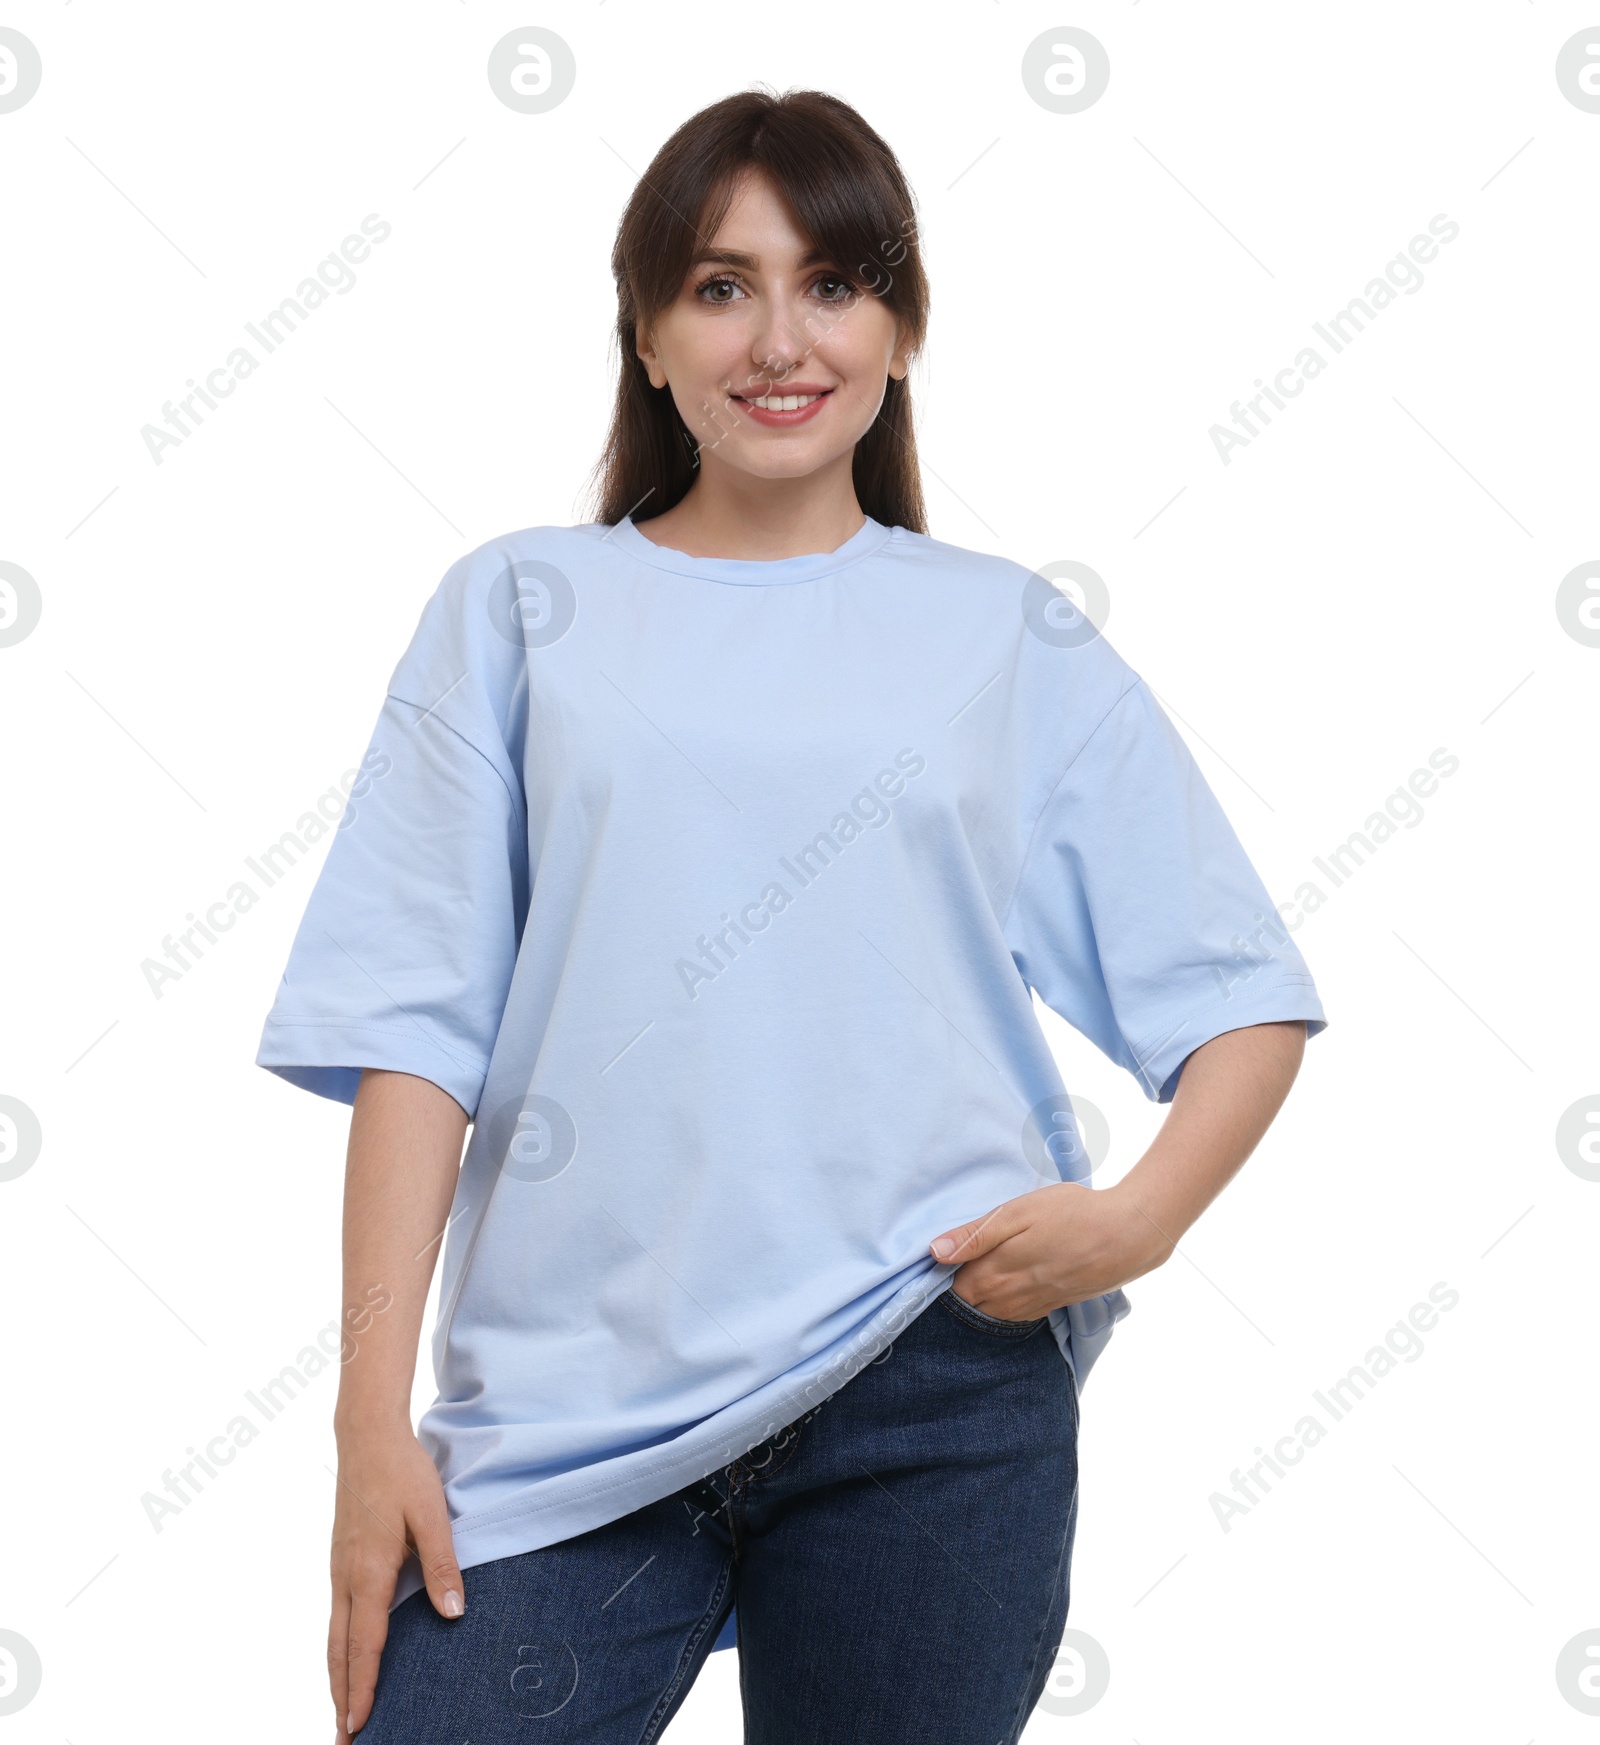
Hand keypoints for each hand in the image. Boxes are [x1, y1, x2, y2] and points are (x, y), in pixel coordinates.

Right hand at [329, 1423, 463, 1740]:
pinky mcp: (340, 1560)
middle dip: (341, 1699)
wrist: (365, 1437)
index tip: (361, 1726)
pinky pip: (336, 1617)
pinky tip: (347, 1656)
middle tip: (345, 1739)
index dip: (364, 1688)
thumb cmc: (403, 1472)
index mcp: (369, 1573)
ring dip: (337, 1678)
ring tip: (342, 1712)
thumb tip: (454, 1612)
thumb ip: (442, 1564)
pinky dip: (338, 1649)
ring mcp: (339, 1570)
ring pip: (333, 1638)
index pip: (366, 1645)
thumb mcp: (432, 1514)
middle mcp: (347, 1579)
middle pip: (339, 1653)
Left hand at [927, 1181, 1169, 1321]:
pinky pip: (1015, 1314)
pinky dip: (1004, 1304)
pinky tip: (1010, 1284)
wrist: (1128, 1236)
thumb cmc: (1071, 1215)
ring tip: (985, 1269)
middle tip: (961, 1261)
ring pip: (992, 1312)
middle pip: (969, 1303)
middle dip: (959, 1287)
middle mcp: (1009, 1298)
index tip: (943, 1255)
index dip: (943, 1273)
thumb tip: (934, 1253)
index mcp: (994, 1273)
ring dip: (982, 1297)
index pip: (951, 1288)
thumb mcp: (1017, 1213)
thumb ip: (975, 1235)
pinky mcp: (1052, 1306)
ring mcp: (1033, 1305)